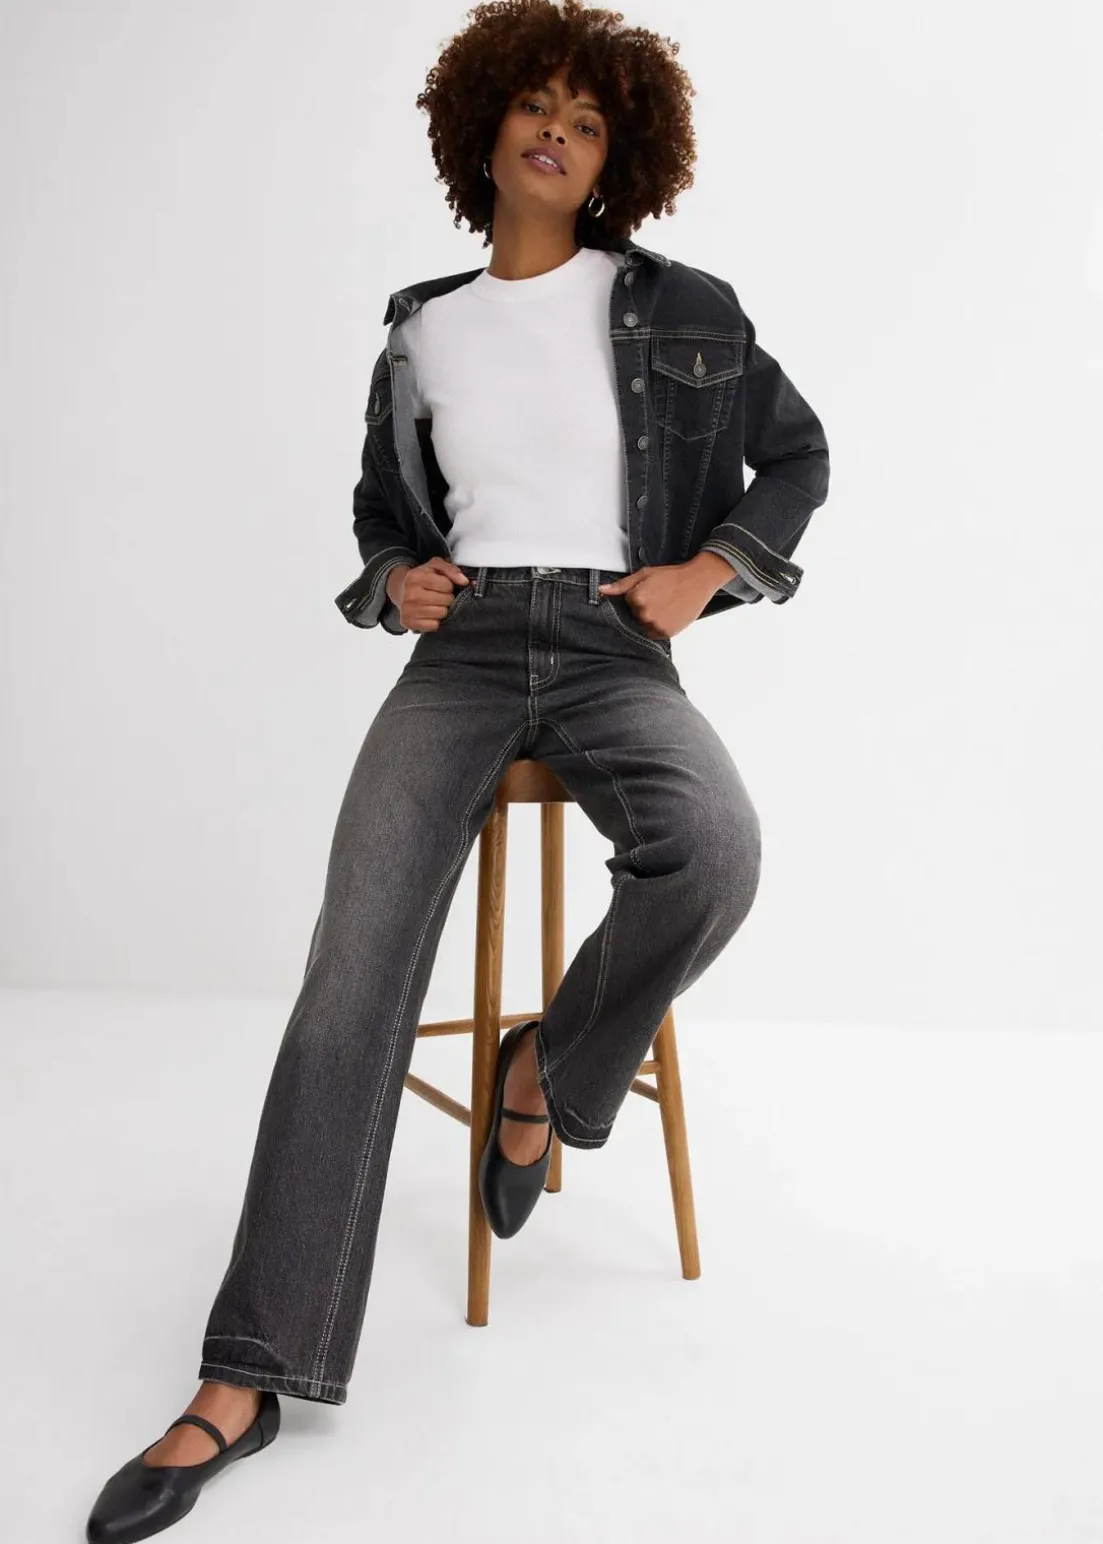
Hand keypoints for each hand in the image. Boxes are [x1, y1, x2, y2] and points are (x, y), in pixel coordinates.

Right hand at [389, 556, 469, 631]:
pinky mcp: (409, 623)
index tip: (441, 585)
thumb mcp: (434, 567)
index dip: (448, 585)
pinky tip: (429, 614)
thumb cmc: (421, 579)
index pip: (447, 585)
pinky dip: (435, 621)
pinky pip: (434, 625)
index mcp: (415, 577)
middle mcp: (410, 594)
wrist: (401, 592)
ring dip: (442, 609)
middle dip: (447, 598)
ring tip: (434, 604)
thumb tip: (463, 581)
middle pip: (447, 600)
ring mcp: (408, 610)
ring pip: (442, 613)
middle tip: (438, 595)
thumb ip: (451, 569)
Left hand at [597, 554, 735, 639]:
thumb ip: (621, 585)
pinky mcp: (666, 633)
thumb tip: (602, 590)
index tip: (651, 590)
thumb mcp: (645, 574)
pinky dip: (659, 625)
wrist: (698, 581)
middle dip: (643, 607)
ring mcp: (656, 625)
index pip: (628, 602)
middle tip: (660, 597)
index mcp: (637, 598)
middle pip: (635, 615)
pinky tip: (669, 614)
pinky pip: (654, 633)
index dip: (638, 595)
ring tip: (665, 605)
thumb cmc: (672, 576)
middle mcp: (645, 614)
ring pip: (644, 625)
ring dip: (651, 618)